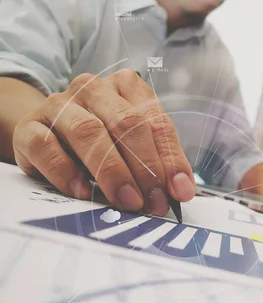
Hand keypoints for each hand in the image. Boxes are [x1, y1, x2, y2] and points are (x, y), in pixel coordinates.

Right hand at [12, 69, 195, 214]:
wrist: (47, 134)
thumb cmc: (102, 141)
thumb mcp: (134, 146)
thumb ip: (158, 163)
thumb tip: (180, 190)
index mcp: (126, 87)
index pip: (156, 121)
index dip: (171, 159)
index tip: (180, 191)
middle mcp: (93, 89)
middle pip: (126, 123)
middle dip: (145, 168)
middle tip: (154, 201)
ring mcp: (59, 105)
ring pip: (88, 132)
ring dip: (113, 172)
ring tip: (128, 201)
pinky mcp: (29, 127)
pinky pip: (46, 146)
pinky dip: (66, 172)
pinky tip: (82, 192)